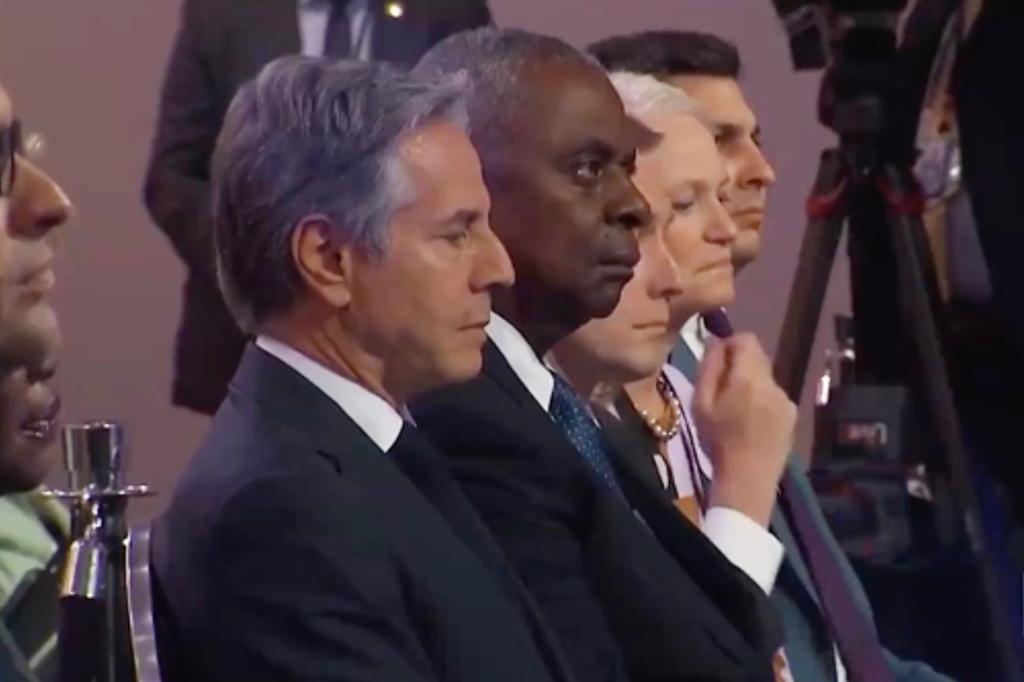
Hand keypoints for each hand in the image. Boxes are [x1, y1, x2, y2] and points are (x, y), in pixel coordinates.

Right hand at [692, 334, 795, 526]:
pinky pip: (774, 397)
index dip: (728, 345)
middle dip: (739, 366)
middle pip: (757, 358)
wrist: (747, 480)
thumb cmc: (717, 441)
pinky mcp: (792, 416)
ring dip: (751, 385)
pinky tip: (752, 424)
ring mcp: (786, 399)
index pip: (746, 339)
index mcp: (749, 376)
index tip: (715, 363)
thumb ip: (708, 367)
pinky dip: (762, 402)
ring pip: (765, 379)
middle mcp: (773, 383)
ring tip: (736, 411)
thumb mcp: (700, 402)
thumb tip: (716, 343)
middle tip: (721, 390)